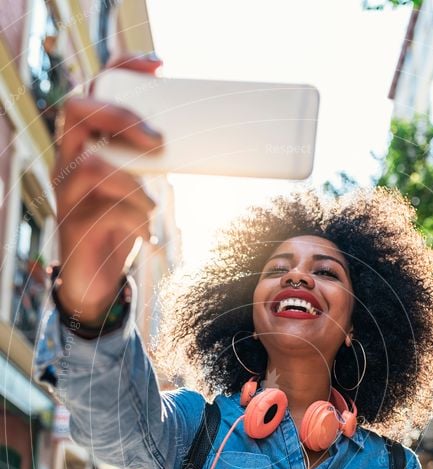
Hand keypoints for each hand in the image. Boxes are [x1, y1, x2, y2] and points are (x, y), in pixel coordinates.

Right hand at [53, 54, 163, 323]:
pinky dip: (134, 219)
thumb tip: (210, 143)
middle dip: (121, 118)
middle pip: (77, 111)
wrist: (97, 281)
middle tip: (158, 141)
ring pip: (89, 164)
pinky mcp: (73, 225)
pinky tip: (149, 234)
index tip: (160, 66)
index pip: (95, 89)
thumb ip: (156, 162)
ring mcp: (67, 192)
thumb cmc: (122, 224)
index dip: (122, 69)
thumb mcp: (142, 185)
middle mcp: (69, 159)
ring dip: (131, 180)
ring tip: (155, 204)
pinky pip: (103, 211)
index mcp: (87, 141)